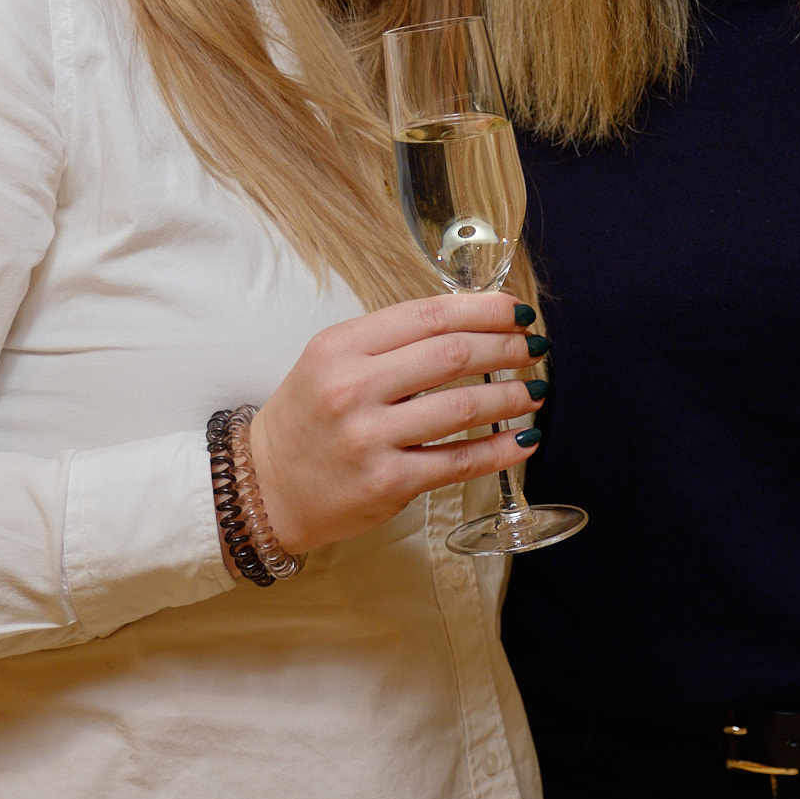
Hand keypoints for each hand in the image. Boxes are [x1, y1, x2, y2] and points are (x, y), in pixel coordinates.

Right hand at [248, 292, 545, 553]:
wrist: (264, 488)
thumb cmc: (309, 417)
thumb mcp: (332, 360)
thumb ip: (392, 341)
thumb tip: (471, 323)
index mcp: (341, 347)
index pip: (428, 315)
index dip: (484, 310)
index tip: (517, 311)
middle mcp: (353, 389)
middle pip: (453, 355)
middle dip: (506, 348)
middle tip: (533, 347)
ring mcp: (370, 438)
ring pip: (463, 408)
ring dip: (512, 396)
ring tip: (535, 390)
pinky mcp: (387, 483)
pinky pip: (459, 461)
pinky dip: (501, 449)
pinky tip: (526, 437)